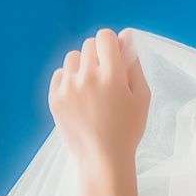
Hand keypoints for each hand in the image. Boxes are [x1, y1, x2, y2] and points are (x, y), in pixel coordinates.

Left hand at [48, 27, 150, 171]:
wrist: (102, 160)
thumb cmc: (127, 130)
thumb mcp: (141, 97)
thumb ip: (134, 64)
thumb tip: (126, 35)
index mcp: (111, 75)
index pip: (105, 36)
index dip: (111, 45)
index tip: (115, 60)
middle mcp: (87, 77)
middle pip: (88, 45)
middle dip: (98, 55)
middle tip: (105, 80)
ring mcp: (68, 88)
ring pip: (72, 58)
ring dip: (82, 66)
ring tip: (91, 88)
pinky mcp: (54, 98)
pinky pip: (59, 74)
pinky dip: (69, 80)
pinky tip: (79, 97)